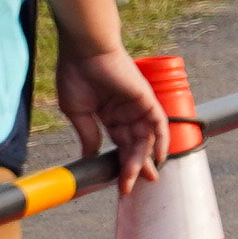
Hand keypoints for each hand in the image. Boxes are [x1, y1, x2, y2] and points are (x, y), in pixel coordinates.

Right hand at [56, 45, 169, 184]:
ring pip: (146, 138)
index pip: (119, 144)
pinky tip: (159, 157)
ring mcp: (137, 106)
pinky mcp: (146, 98)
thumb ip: (88, 134)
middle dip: (133, 167)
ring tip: (141, 179)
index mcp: (108, 115)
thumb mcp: (77, 111)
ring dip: (144, 159)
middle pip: (134, 145)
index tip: (117, 183)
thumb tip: (92, 156)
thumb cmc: (76, 75)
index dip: (119, 163)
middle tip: (130, 188)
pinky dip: (161, 139)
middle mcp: (126, 112)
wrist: (84, 50)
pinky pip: (159, 122)